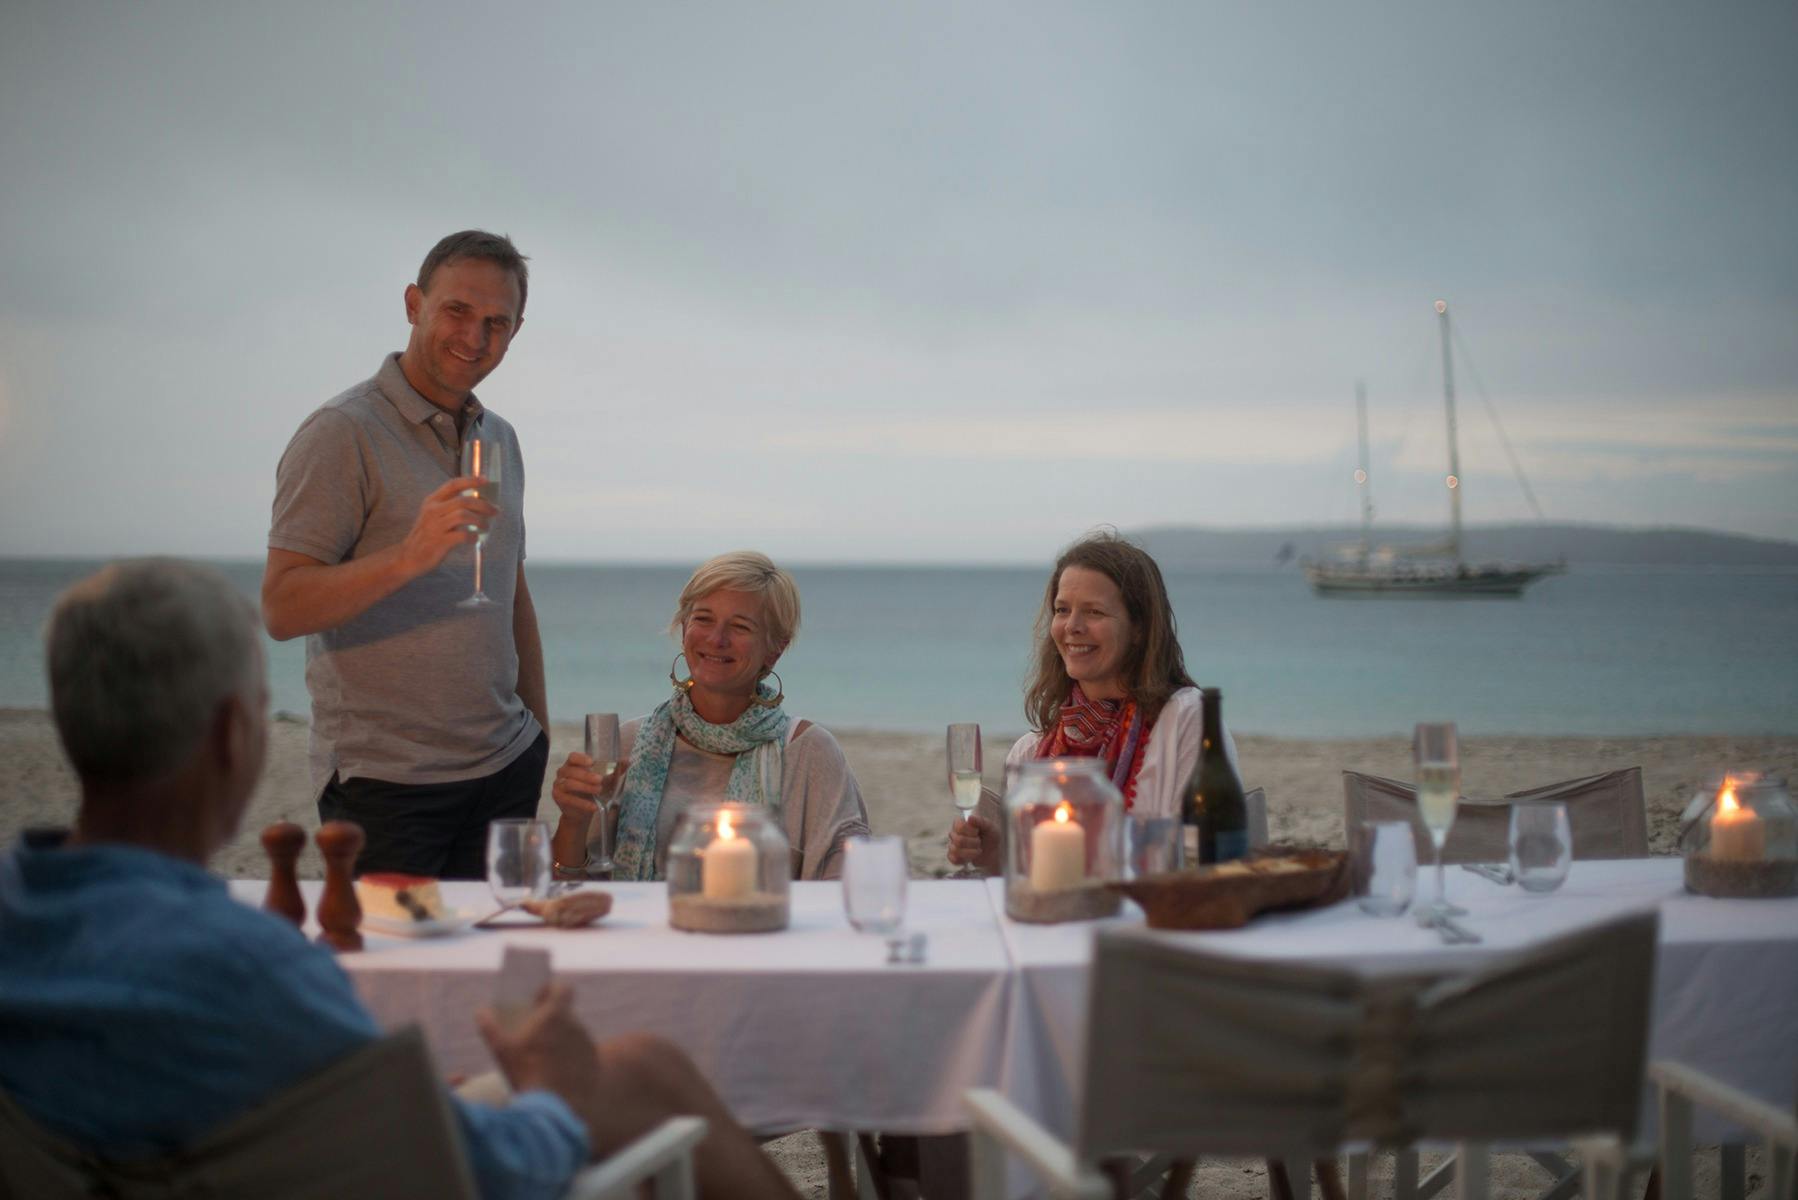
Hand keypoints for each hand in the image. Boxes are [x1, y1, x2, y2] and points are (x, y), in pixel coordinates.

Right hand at [398, 476, 496, 577]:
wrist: (409, 557)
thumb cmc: (427, 536)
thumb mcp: (433, 515)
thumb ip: (450, 507)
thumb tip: (479, 503)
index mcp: (432, 501)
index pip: (453, 484)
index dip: (470, 481)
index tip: (485, 480)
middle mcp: (433, 511)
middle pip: (463, 501)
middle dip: (483, 505)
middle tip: (495, 511)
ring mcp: (435, 526)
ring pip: (464, 515)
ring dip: (480, 521)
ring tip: (485, 527)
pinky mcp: (439, 542)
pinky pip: (462, 536)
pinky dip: (472, 537)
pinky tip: (475, 539)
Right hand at [475, 983, 602, 1125]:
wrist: (556, 1106)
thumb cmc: (527, 1074)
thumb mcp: (502, 1050)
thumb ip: (490, 1027)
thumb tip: (481, 1012)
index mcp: (556, 1015)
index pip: (564, 988)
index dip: (553, 989)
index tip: (540, 998)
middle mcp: (576, 1025)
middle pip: (565, 1013)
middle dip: (552, 1020)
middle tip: (535, 1033)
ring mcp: (587, 1044)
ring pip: (573, 1034)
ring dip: (561, 1040)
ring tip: (543, 1058)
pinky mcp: (593, 1062)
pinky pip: (581, 1053)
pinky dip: (570, 1058)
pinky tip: (556, 1072)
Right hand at [551, 752, 628, 819]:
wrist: (583, 811)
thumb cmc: (592, 791)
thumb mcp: (605, 781)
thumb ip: (615, 771)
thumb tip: (627, 761)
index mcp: (573, 764)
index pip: (573, 757)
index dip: (581, 758)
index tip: (592, 762)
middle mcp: (563, 772)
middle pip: (572, 771)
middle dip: (586, 775)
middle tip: (600, 780)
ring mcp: (558, 785)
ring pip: (569, 784)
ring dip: (585, 787)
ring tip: (598, 791)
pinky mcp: (558, 797)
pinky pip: (569, 799)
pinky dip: (582, 803)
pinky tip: (593, 806)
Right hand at [947, 813, 999, 874]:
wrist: (992, 853)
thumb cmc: (990, 837)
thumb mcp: (990, 827)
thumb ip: (981, 821)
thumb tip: (969, 818)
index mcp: (961, 823)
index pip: (959, 826)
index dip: (970, 831)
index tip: (977, 831)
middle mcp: (954, 833)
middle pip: (958, 840)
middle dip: (973, 843)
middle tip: (979, 842)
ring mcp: (953, 845)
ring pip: (955, 850)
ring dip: (971, 852)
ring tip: (978, 850)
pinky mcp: (954, 857)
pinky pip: (954, 859)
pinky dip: (964, 859)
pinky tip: (971, 857)